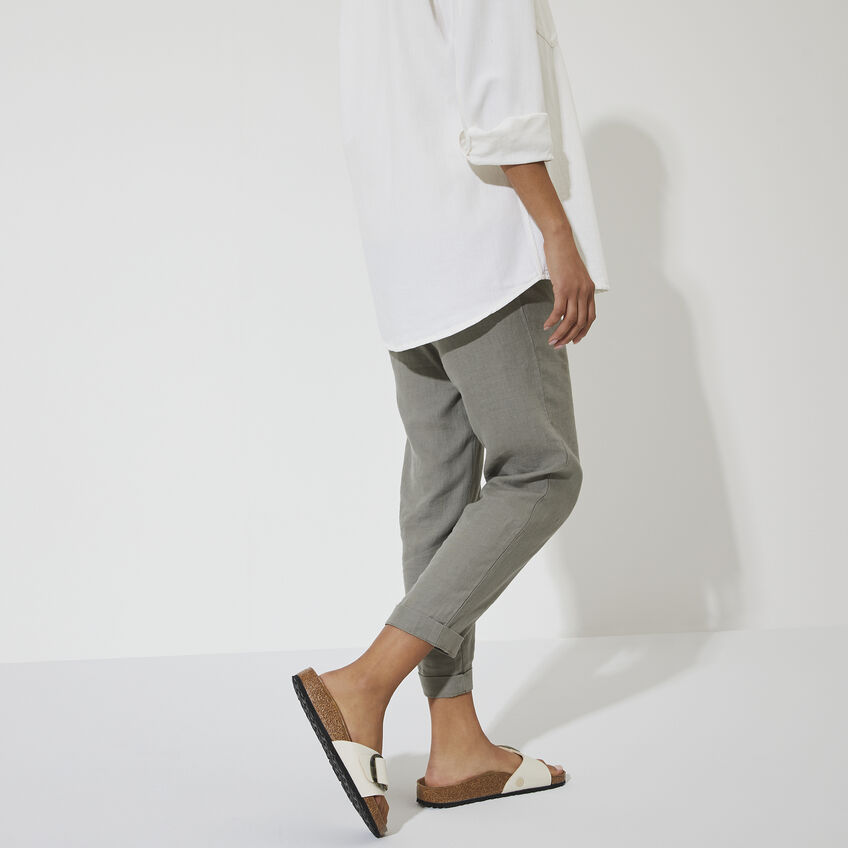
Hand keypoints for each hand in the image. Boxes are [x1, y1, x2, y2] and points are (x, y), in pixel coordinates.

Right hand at [541, 229, 595, 346]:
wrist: (560, 240)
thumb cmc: (564, 256)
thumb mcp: (574, 275)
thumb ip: (575, 288)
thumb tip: (568, 302)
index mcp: (590, 290)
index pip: (591, 317)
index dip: (583, 331)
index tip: (575, 340)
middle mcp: (585, 291)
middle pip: (580, 322)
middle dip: (570, 337)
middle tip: (559, 345)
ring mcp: (575, 290)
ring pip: (570, 319)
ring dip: (561, 333)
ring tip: (552, 340)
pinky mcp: (563, 287)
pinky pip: (559, 310)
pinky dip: (553, 320)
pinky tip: (546, 326)